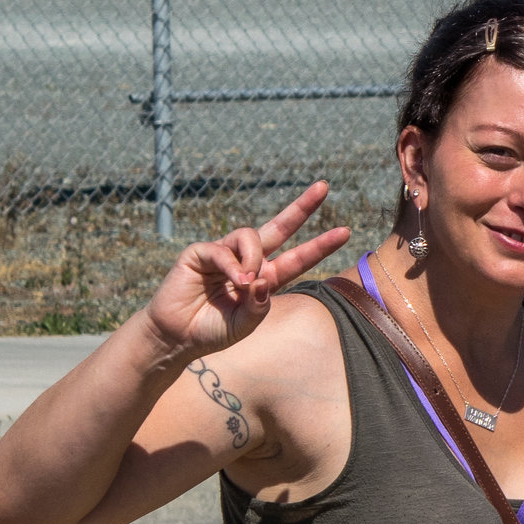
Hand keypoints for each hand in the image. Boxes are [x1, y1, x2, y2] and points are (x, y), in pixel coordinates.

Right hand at [140, 182, 350, 361]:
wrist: (177, 337)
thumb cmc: (212, 330)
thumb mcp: (245, 324)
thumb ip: (260, 305)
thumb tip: (264, 279)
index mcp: (265, 278)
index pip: (298, 258)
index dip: (320, 245)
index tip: (345, 232)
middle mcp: (248, 261)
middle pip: (279, 227)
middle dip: (301, 207)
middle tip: (323, 187)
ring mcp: (224, 254)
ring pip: (251, 236)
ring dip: (254, 257)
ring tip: (246, 283)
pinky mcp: (199, 253)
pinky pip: (223, 250)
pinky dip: (233, 265)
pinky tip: (235, 281)